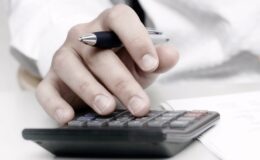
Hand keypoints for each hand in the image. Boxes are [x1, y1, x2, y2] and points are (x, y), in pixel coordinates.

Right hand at [36, 4, 178, 123]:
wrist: (93, 71)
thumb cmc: (119, 63)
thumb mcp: (141, 61)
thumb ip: (157, 58)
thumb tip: (170, 55)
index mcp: (108, 26)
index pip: (120, 20)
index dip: (136, 39)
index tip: (151, 64)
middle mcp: (82, 37)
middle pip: (99, 54)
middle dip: (121, 82)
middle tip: (138, 104)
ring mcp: (63, 57)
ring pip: (72, 68)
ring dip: (90, 90)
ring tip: (107, 108)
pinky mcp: (50, 79)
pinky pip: (46, 90)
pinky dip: (55, 104)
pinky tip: (68, 116)